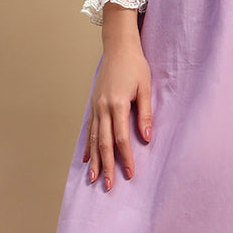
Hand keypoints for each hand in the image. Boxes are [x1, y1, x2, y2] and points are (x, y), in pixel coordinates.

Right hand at [83, 5, 151, 190]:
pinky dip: (88, 145)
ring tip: (93, 178)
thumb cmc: (135, 66)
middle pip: (104, 143)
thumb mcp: (146, 88)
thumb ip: (145, 114)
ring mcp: (96, 107)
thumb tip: (147, 139)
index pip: (121, 138)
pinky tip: (86, 159)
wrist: (118, 47)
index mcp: (118, 104)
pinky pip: (89, 129)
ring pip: (94, 139)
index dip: (125, 157)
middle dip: (106, 165)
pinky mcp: (93, 105)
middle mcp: (103, 108)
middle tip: (108, 185)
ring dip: (94, 160)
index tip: (129, 173)